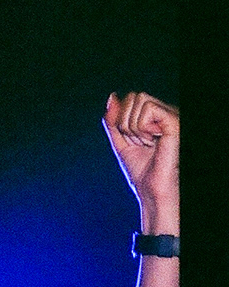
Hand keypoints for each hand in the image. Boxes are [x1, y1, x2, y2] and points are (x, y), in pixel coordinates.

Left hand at [103, 91, 178, 223]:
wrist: (151, 190)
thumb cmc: (141, 170)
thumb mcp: (120, 141)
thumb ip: (113, 120)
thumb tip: (112, 96)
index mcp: (157, 117)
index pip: (130, 99)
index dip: (121, 120)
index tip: (132, 141)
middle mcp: (167, 113)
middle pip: (134, 96)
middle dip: (125, 122)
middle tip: (139, 142)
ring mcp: (172, 116)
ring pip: (139, 99)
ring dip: (133, 126)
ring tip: (147, 143)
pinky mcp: (175, 122)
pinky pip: (148, 108)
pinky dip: (142, 126)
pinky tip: (153, 140)